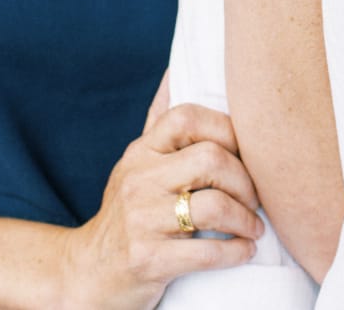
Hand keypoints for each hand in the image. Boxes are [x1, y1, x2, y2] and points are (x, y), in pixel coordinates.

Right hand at [58, 100, 263, 309]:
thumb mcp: (136, 163)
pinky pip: (204, 252)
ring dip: (244, 218)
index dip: (227, 129)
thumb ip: (158, 122)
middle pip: (210, 159)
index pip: (187, 117)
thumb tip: (176, 69)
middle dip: (245, 179)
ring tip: (254, 227)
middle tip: (257, 198)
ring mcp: (141, 220)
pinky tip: (244, 250)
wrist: (86, 275)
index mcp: (142, 151)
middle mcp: (139, 179)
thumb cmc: (127, 214)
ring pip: (213, 206)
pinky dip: (235, 252)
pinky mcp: (146, 260)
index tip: (247, 152)